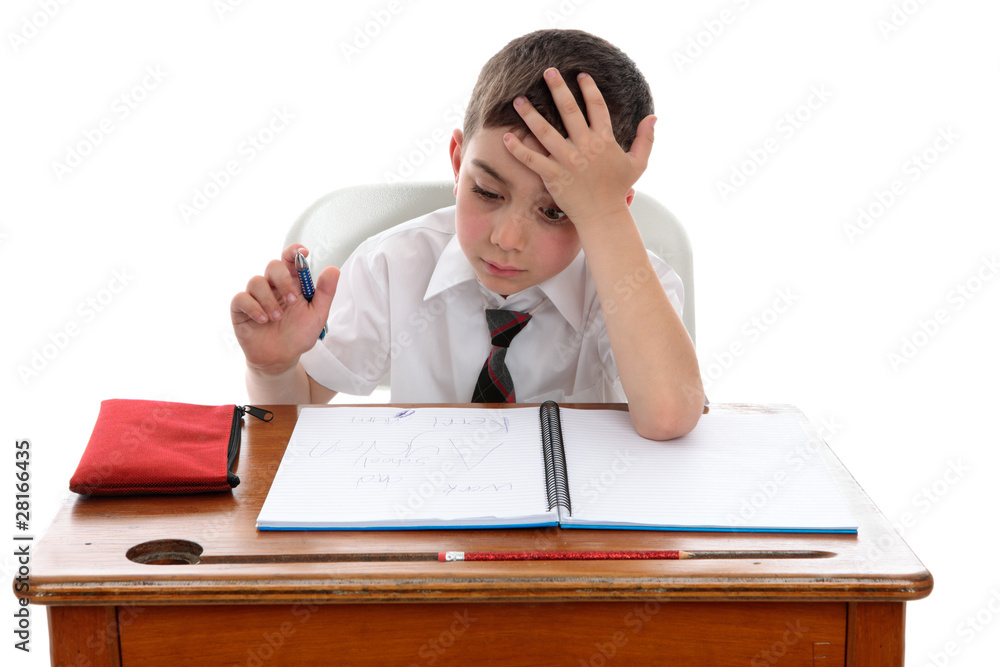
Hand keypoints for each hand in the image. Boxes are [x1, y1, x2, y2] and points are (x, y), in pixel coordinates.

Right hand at [230, 244, 338, 374]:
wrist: (281, 359)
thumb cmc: (299, 335)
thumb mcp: (317, 315)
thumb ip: (325, 293)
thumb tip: (333, 269)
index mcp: (292, 283)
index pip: (290, 259)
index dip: (294, 251)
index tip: (303, 253)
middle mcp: (273, 286)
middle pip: (273, 266)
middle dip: (283, 280)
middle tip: (292, 301)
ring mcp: (256, 296)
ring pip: (256, 281)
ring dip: (269, 300)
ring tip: (277, 318)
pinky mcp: (241, 309)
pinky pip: (241, 298)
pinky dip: (253, 307)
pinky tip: (263, 320)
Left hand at [502, 68, 654, 228]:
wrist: (603, 217)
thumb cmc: (618, 190)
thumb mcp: (638, 163)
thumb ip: (646, 139)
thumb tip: (654, 117)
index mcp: (604, 141)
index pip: (597, 107)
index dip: (589, 89)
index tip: (580, 75)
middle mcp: (585, 147)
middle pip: (569, 111)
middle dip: (558, 89)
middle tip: (547, 71)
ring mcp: (568, 161)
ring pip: (546, 132)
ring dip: (530, 114)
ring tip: (518, 100)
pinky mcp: (553, 176)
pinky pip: (532, 159)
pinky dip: (518, 149)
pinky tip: (506, 137)